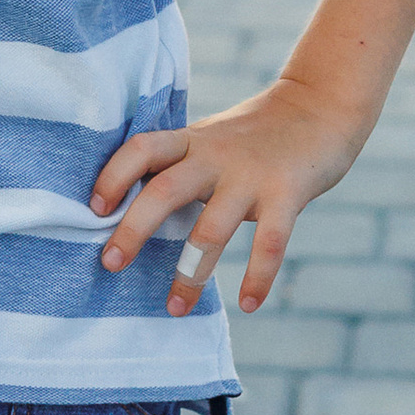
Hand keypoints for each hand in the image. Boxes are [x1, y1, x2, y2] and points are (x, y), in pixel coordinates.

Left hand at [90, 79, 364, 318]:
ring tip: (174, 308)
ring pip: (212, 228)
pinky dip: (257, 278)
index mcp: (192, 141)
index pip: (141, 149)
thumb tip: (131, 207)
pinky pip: (270, 243)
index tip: (93, 208)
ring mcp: (252, 175)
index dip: (113, 175)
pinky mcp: (288, 193)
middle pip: (164, 190)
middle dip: (133, 229)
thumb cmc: (255, 133)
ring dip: (190, 273)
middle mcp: (216, 156)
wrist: (321, 106)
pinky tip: (248, 304)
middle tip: (109, 264)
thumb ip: (179, 167)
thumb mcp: (210, 138)